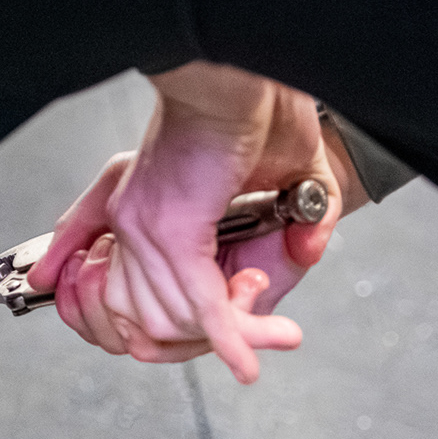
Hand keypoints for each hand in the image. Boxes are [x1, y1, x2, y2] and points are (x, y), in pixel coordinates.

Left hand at [30, 63, 369, 382]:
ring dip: (232, 328)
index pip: (133, 313)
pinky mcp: (173, 229)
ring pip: (174, 323)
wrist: (252, 74)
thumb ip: (290, 223)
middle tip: (250, 293)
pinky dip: (230, 339)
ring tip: (260, 288)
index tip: (234, 307)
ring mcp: (148, 230)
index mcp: (145, 225)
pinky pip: (196, 305)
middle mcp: (136, 230)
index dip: (179, 333)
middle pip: (149, 328)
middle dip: (205, 335)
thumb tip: (304, 255)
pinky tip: (249, 364)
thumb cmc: (259, 111)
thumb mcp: (280, 179)